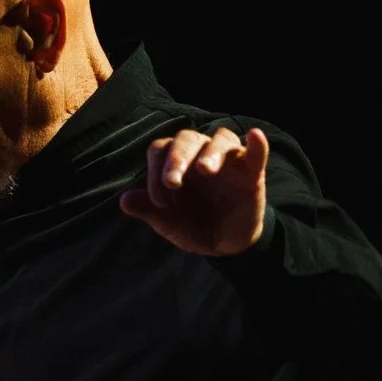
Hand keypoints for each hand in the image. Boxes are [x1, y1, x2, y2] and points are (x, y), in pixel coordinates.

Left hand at [118, 126, 269, 255]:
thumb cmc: (193, 225)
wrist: (225, 244)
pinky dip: (257, 144)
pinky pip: (256, 153)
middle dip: (177, 158)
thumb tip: (124, 201)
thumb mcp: (169, 223)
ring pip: (220, 139)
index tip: (159, 202)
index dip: (156, 171)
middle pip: (187, 139)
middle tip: (173, 181)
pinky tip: (255, 136)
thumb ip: (149, 210)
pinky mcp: (252, 173)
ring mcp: (228, 161)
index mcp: (176, 161)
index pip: (161, 150)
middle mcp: (200, 153)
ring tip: (204, 169)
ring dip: (211, 151)